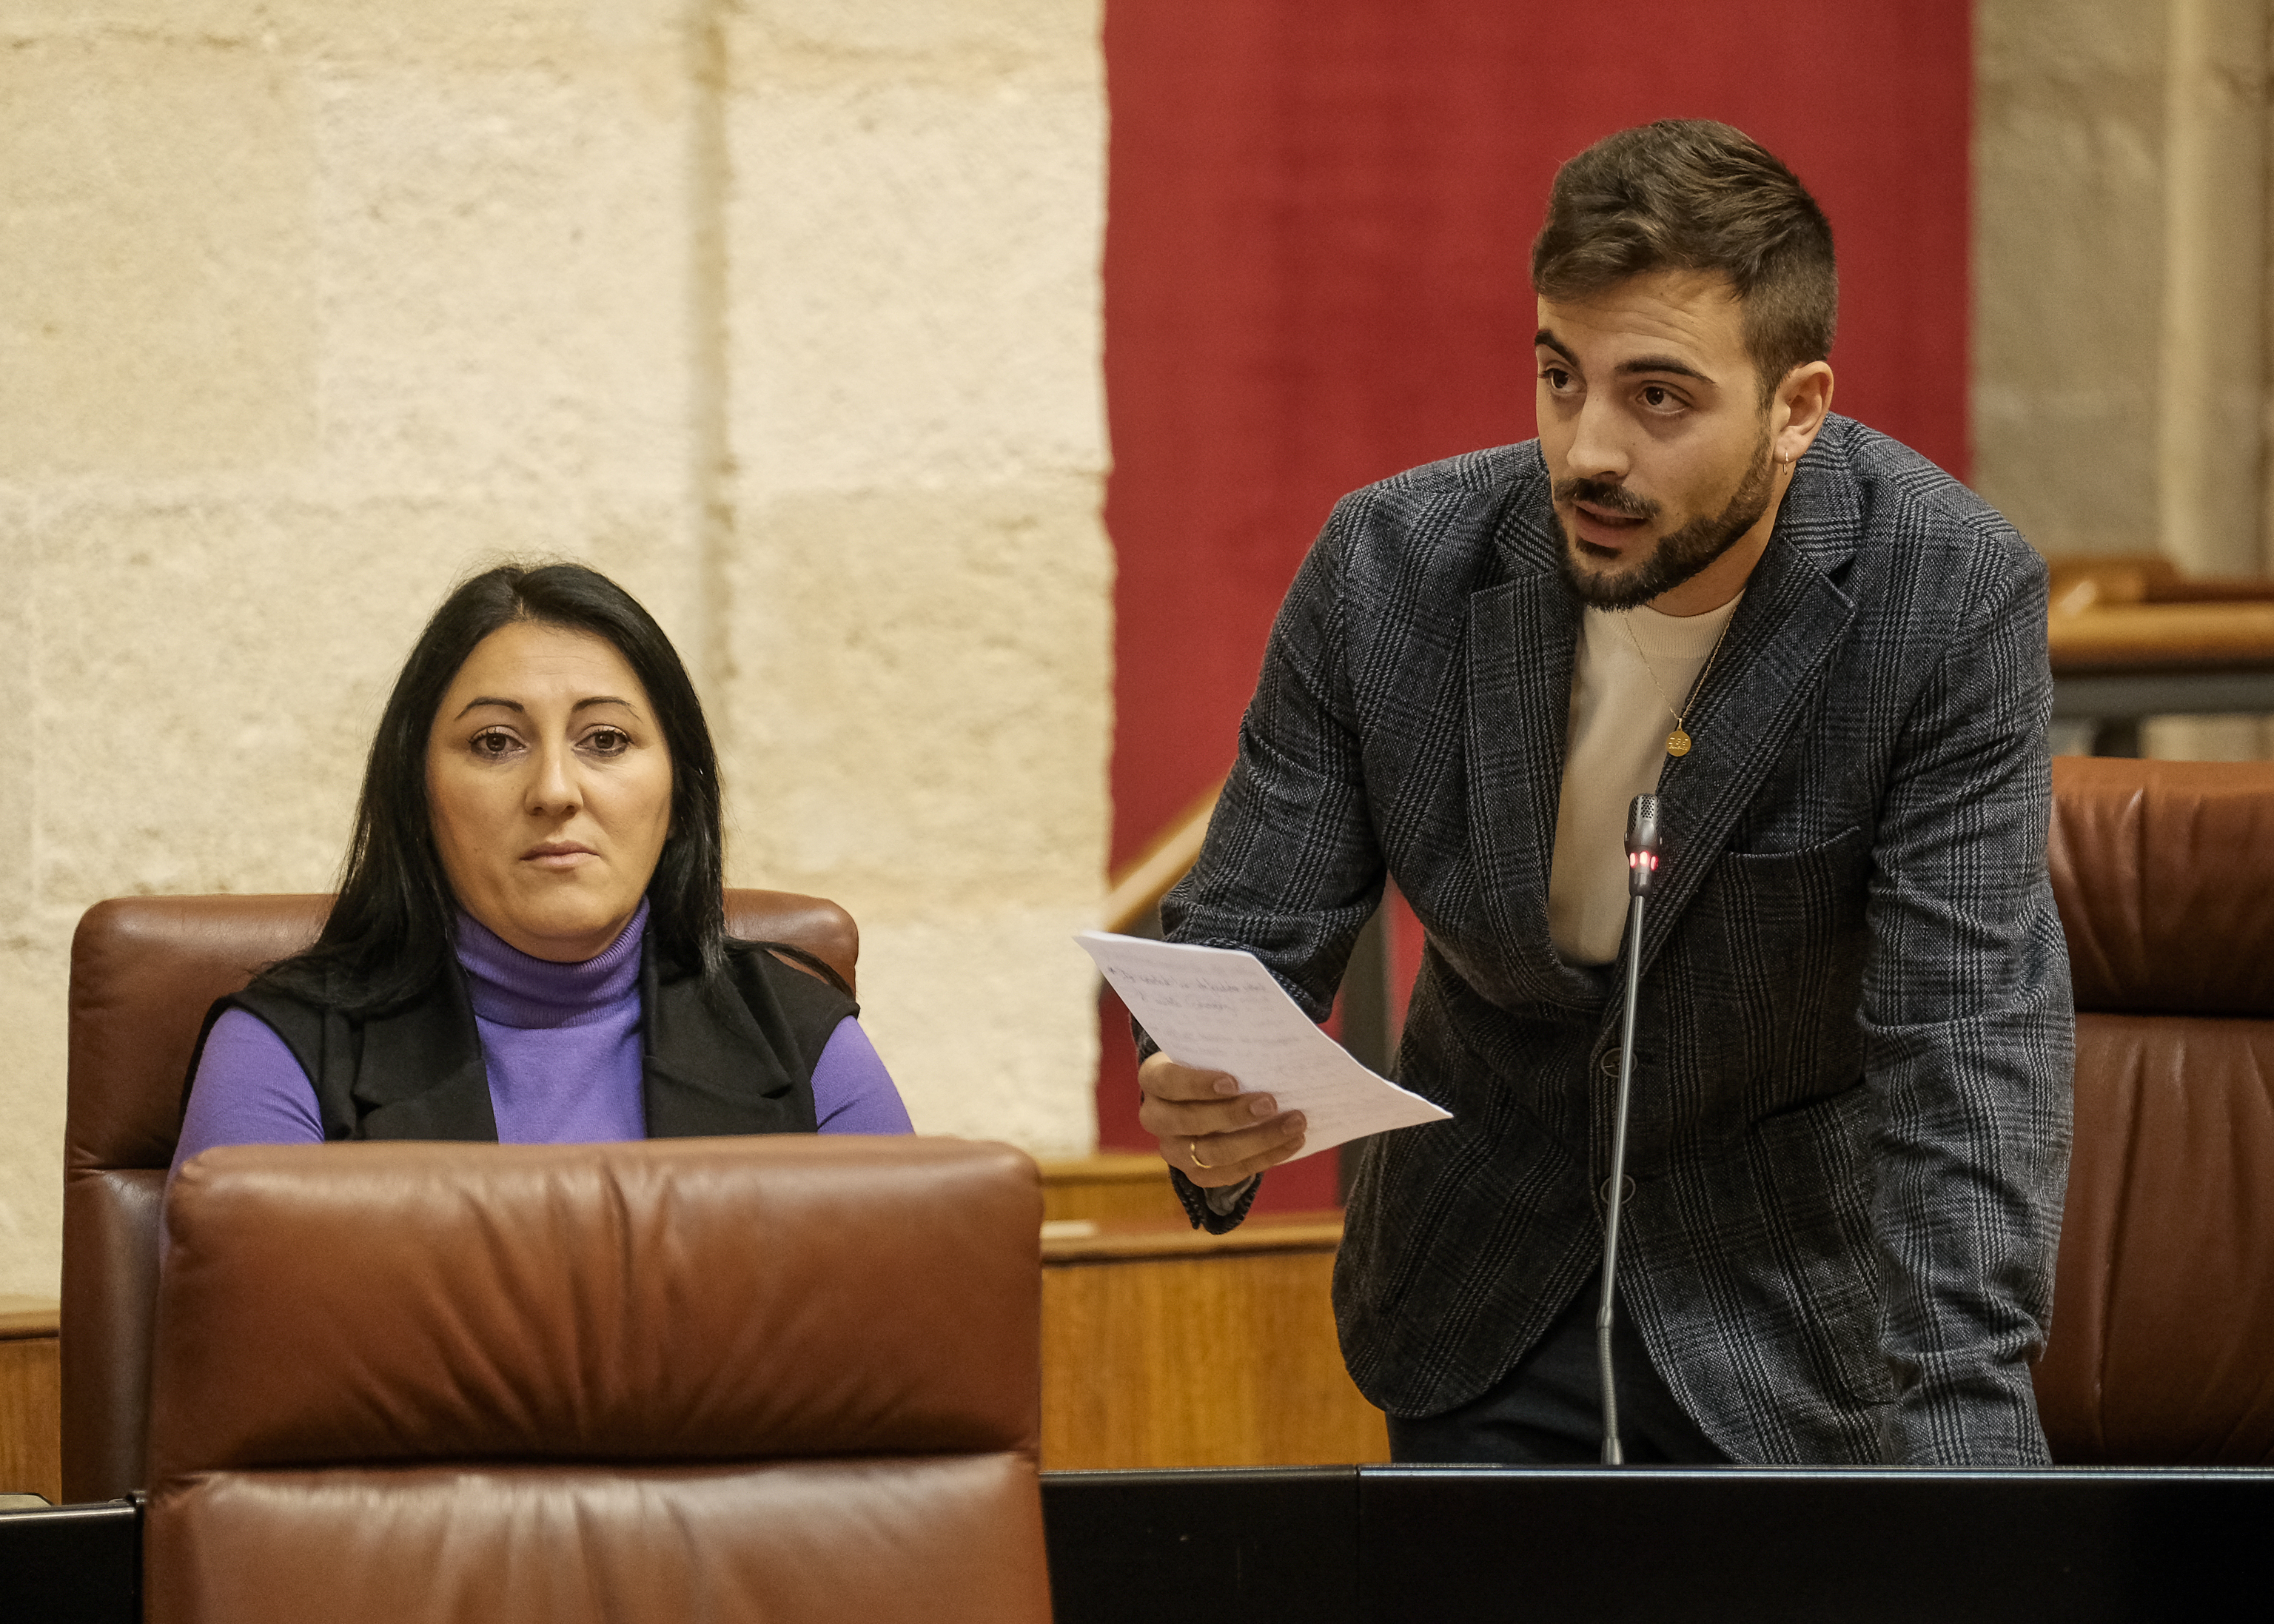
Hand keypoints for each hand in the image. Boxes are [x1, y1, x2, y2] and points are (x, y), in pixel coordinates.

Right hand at [1138, 1051, 1306, 1187]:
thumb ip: (1228, 1052)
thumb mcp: (1209, 1052)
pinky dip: (1264, 1158)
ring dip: (1259, 1140)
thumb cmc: (1210, 1064)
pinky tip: (1291, 1143)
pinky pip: (1229, 1173)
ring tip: (1294, 1124)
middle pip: (1190, 1122)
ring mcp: (1173, 1150)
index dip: (1198, 1084)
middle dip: (1234, 1114)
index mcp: (1153, 1079)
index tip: (1233, 1082)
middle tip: (1271, 1102)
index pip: (1168, 1082)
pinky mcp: (1194, 1173)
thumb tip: (1270, 1045)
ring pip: (1212, 1154)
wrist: (1200, 1097)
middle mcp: (1155, 1117)